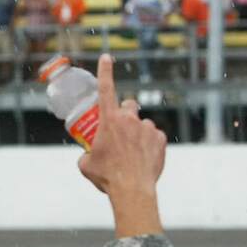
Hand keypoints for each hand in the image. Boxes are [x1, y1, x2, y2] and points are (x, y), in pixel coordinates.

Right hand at [78, 55, 166, 197]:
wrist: (131, 189)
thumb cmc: (106, 176)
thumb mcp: (86, 165)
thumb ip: (87, 153)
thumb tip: (89, 154)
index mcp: (108, 121)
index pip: (106, 89)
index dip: (105, 71)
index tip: (107, 57)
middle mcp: (129, 120)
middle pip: (129, 106)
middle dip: (125, 114)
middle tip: (121, 131)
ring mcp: (147, 128)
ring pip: (142, 124)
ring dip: (137, 133)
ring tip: (131, 154)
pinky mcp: (161, 139)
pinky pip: (154, 137)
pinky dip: (148, 145)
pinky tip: (142, 159)